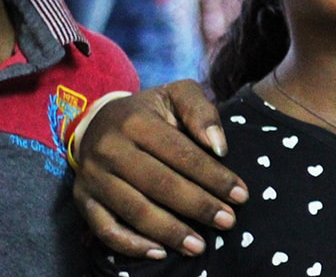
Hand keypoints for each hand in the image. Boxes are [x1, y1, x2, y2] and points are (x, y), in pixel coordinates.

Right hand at [73, 80, 248, 257]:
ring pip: (135, 211)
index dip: (213, 177)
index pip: (182, 155)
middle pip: (160, 185)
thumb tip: (219, 148)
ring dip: (170, 232)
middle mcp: (110, 149)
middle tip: (228, 221)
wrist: (99, 120)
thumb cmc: (151, 111)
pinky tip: (161, 252)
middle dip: (198, 206)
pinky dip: (132, 245)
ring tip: (200, 246)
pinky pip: (106, 230)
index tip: (241, 194)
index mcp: (136, 122)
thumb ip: (202, 112)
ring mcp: (93, 177)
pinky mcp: (82, 199)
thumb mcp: (178, 95)